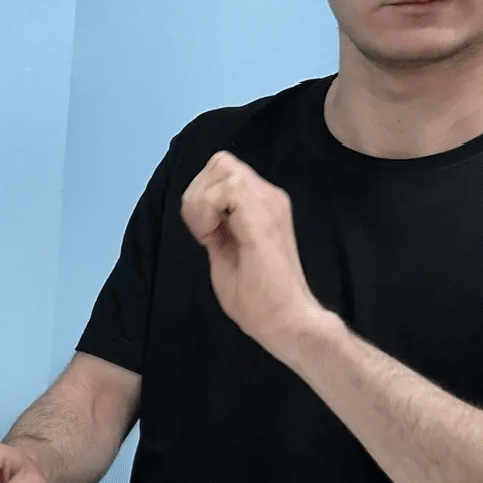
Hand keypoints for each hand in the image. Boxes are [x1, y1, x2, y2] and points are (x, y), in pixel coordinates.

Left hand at [180, 151, 338, 361]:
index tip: (207, 233)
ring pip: (221, 167)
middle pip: (219, 162)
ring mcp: (270, 201)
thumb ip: (216, 226)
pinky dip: (206, 210)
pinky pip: (227, 187)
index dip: (202, 196)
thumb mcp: (224, 251)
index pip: (222, 170)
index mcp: (261, 203)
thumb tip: (201, 209)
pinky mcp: (265, 215)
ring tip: (210, 235)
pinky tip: (212, 237)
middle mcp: (269, 195)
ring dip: (201, 202)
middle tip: (206, 232)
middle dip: (198, 194)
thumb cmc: (257, 297)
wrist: (284, 320)